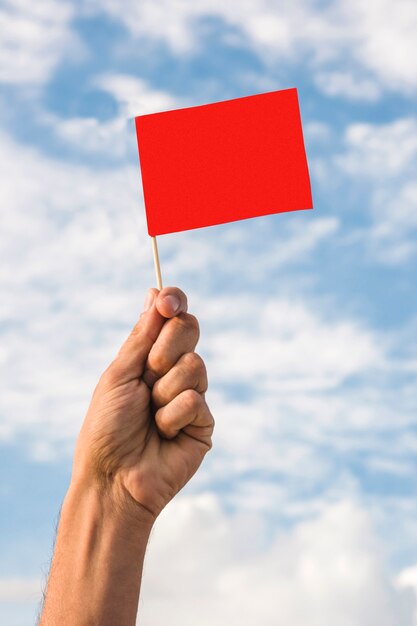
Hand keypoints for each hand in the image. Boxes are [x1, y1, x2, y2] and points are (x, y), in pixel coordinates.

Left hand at [72, 287, 213, 522]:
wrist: (114, 480)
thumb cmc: (107, 428)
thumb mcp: (119, 374)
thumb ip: (142, 335)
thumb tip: (154, 293)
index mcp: (148, 358)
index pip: (172, 318)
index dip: (174, 302)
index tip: (167, 302)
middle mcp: (172, 372)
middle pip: (190, 329)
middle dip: (167, 346)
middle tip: (149, 371)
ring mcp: (189, 396)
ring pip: (195, 365)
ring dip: (165, 390)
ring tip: (150, 416)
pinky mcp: (203, 423)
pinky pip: (196, 400)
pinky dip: (173, 416)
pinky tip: (163, 435)